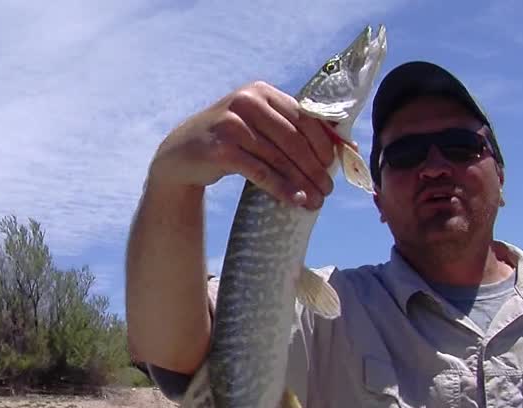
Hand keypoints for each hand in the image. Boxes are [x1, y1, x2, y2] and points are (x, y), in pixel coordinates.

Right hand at [147, 81, 336, 209]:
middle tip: (328, 190)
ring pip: (278, 157)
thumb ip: (289, 129)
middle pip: (293, 138)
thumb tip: (341, 147)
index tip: (333, 167)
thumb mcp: (257, 125)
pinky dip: (281, 188)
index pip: (303, 117)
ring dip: (301, 182)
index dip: (322, 143)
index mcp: (261, 92)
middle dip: (315, 167)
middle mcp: (246, 102)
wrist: (181, 154)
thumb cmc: (229, 140)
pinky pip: (260, 172)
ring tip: (316, 201)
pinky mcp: (221, 150)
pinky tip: (295, 200)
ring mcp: (232, 125)